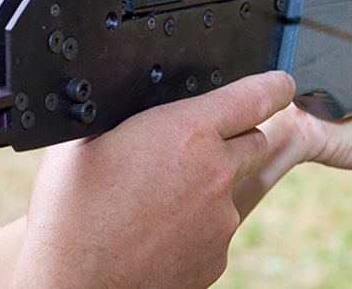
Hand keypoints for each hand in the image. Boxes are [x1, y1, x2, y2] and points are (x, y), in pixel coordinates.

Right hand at [11, 70, 294, 288]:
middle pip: (253, 141)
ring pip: (231, 188)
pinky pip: (217, 228)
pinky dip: (197, 225)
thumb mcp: (86, 139)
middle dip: (232, 139)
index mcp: (188, 132)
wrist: (72, 285)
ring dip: (207, 187)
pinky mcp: (218, 256)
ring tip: (155, 201)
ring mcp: (221, 219)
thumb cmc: (70, 212)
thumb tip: (142, 93)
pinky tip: (158, 231)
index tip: (280, 83)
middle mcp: (216, 173)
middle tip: (188, 151)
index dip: (273, 85)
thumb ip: (130, 111)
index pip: (259, 96)